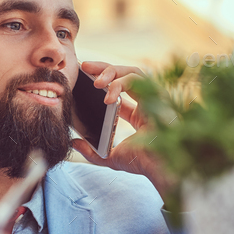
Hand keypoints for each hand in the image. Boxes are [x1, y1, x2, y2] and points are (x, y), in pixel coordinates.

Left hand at [71, 61, 176, 195]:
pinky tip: (108, 97)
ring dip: (111, 72)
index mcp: (138, 115)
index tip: (83, 75)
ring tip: (95, 82)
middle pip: (125, 75)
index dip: (102, 80)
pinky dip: (120, 84)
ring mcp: (153, 97)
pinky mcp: (158, 95)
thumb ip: (91, 151)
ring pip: (132, 72)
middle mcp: (147, 103)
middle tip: (84, 66)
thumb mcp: (110, 157)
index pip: (119, 90)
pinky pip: (137, 79)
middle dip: (104, 67)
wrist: (159, 167)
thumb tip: (74, 142)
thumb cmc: (142, 163)